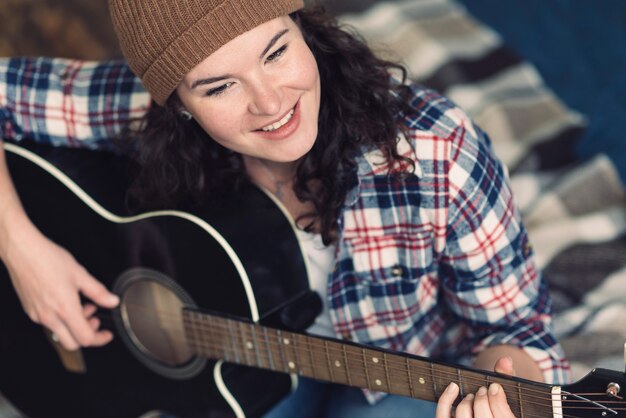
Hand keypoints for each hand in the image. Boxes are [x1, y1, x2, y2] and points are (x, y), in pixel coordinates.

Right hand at [5, 226, 118, 349]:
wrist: (22, 251)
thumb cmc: (48, 259)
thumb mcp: (80, 274)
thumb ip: (98, 292)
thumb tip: (112, 301)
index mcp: (65, 309)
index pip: (85, 338)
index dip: (100, 339)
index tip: (107, 334)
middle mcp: (49, 317)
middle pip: (72, 343)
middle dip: (87, 335)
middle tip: (95, 319)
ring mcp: (37, 315)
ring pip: (60, 333)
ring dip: (75, 325)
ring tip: (84, 306)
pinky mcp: (30, 310)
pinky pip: (49, 323)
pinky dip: (62, 319)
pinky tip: (68, 302)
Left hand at [435, 357, 516, 417]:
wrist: (483, 412)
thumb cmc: (496, 404)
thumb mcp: (507, 394)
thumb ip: (507, 377)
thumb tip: (504, 359)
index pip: (502, 417)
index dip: (497, 399)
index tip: (494, 387)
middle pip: (483, 415)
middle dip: (482, 399)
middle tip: (482, 390)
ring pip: (463, 414)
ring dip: (466, 401)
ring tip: (472, 395)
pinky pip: (443, 415)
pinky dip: (445, 399)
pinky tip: (453, 387)